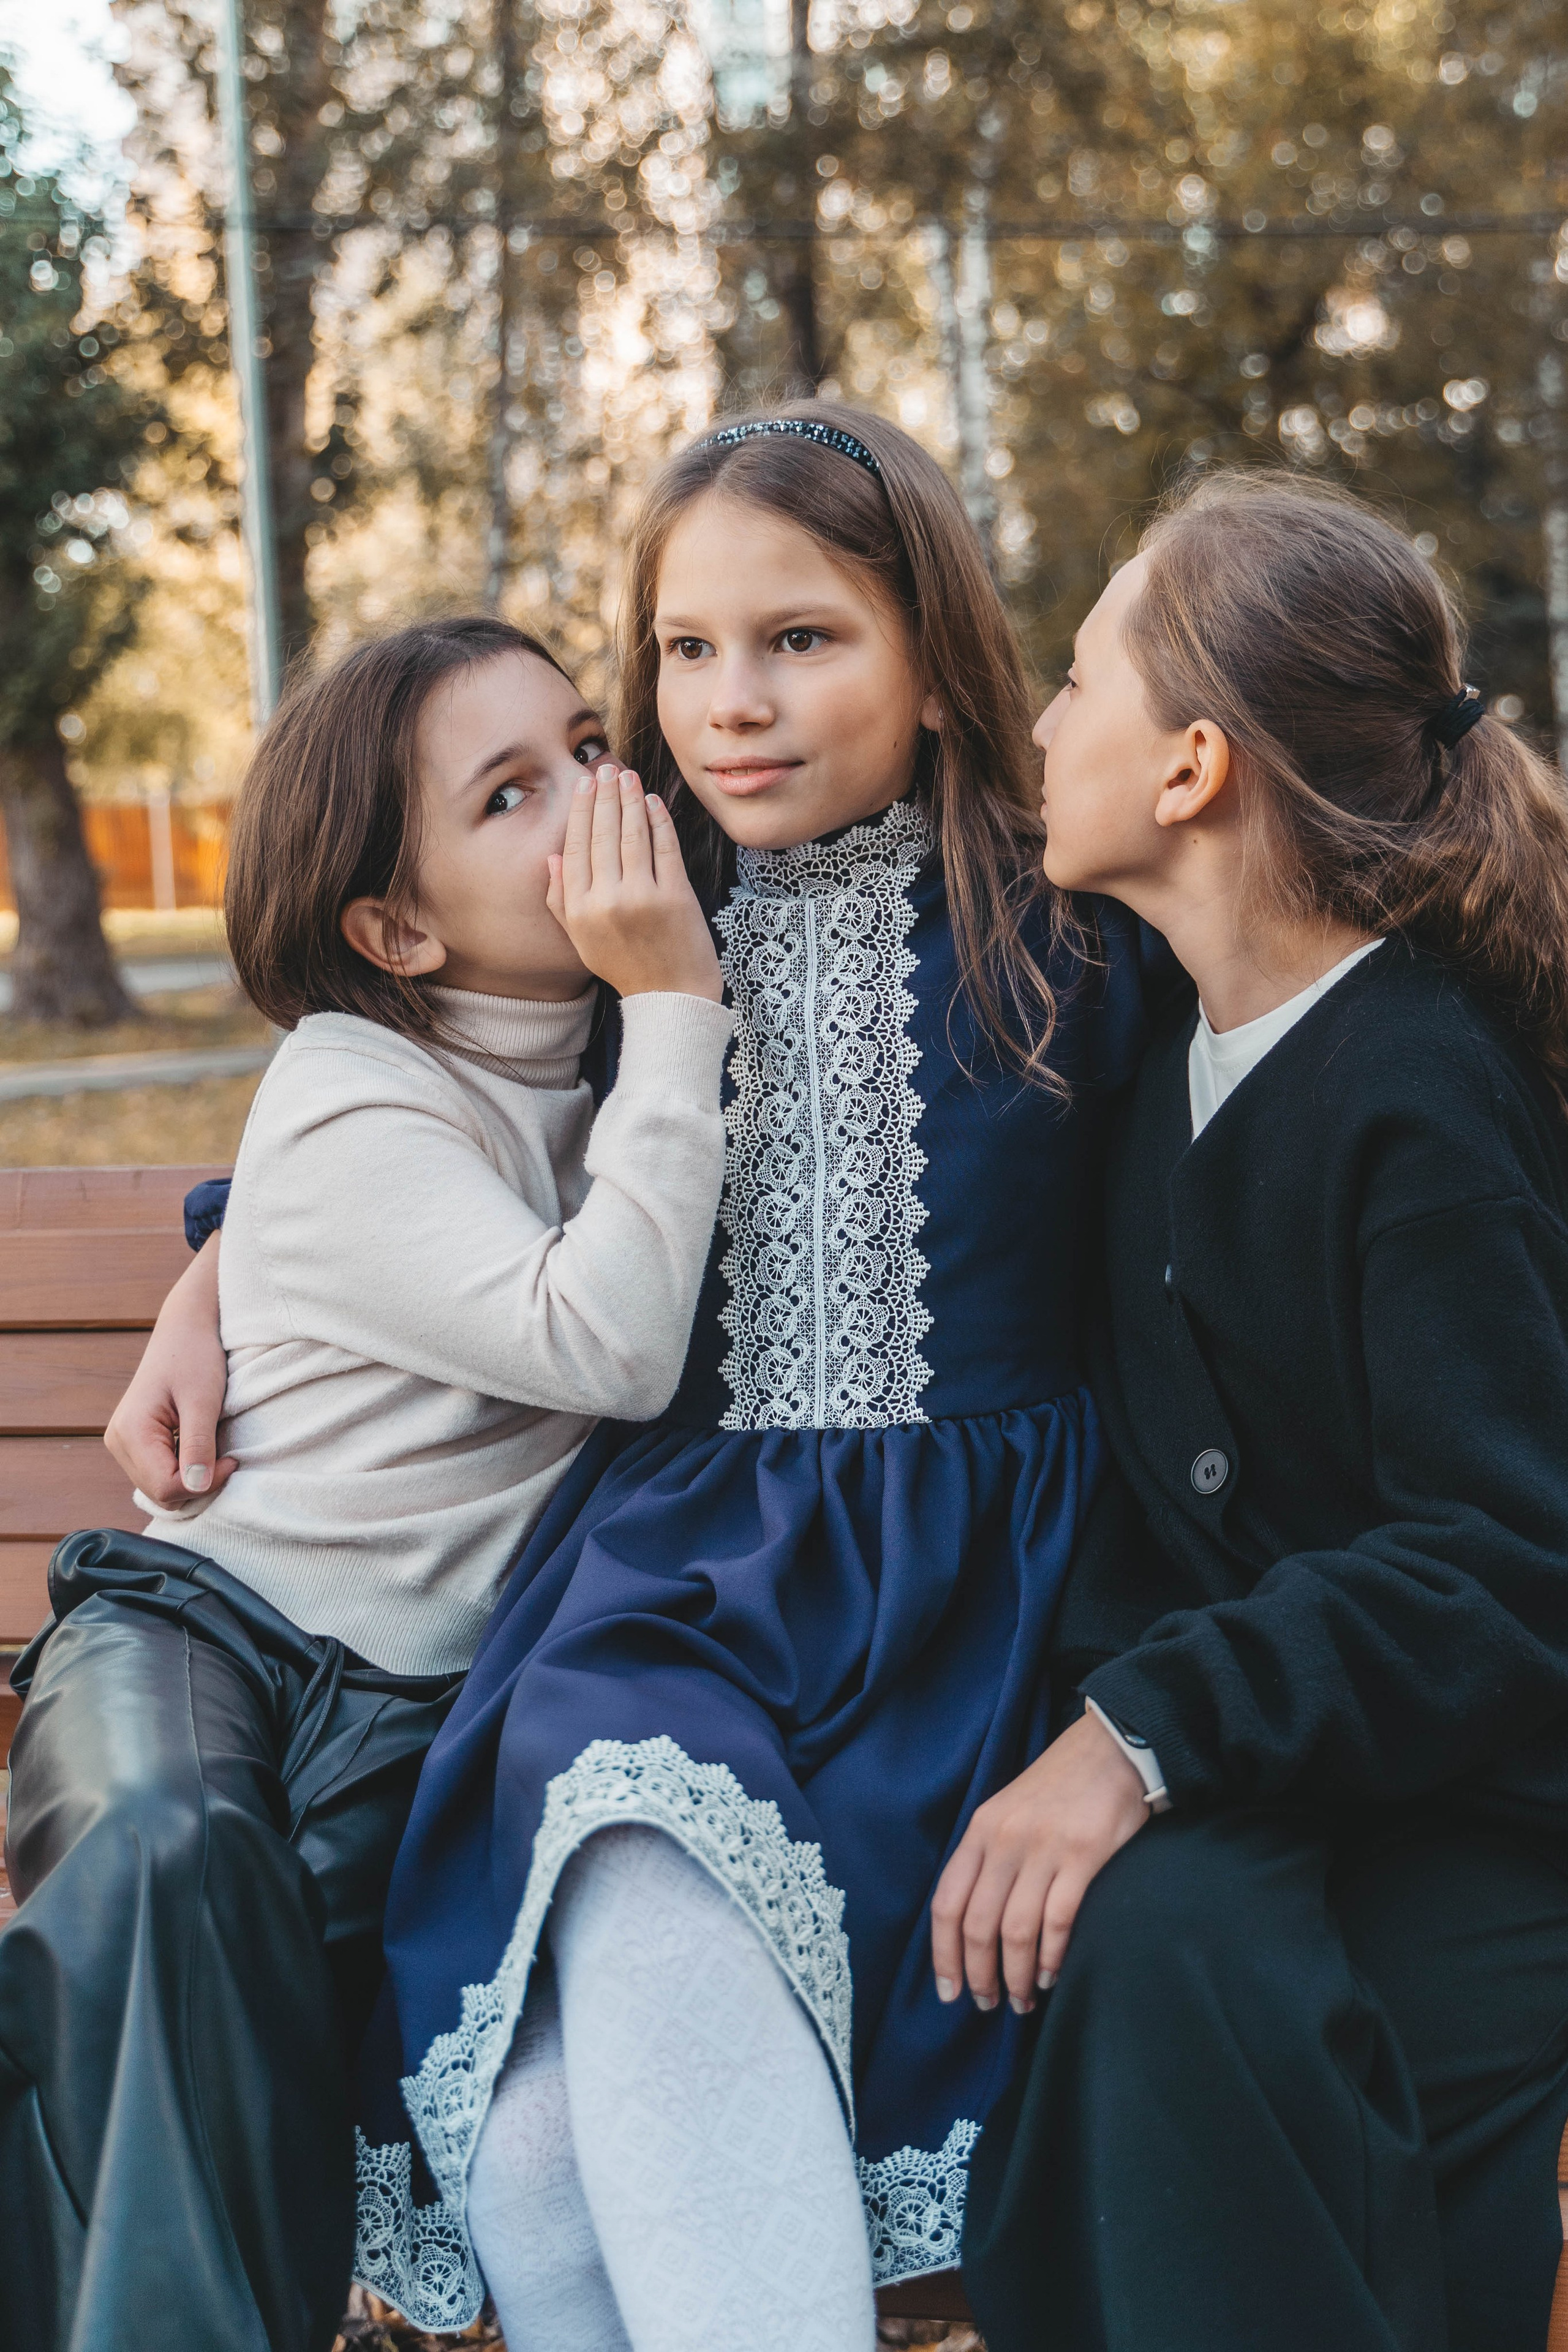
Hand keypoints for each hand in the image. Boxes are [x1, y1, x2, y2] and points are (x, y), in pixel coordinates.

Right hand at [104, 1232, 234, 1506]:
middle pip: (160, 1493)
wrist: (186, 1327)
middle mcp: (118, 1442)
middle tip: (227, 1456)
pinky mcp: (135, 1442)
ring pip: (160, 1488)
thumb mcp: (203, 1400)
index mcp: (130, 1432)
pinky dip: (184, 1469)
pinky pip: (159, 1473)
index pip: (165, 1487)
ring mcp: (124, 1443)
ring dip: (192, 1478)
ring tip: (214, 1448)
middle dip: (197, 1484)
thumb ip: (198, 1444)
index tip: (232, 1459)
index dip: (204, 1483)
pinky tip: (201, 1446)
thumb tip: (198, 1487)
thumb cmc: (196, 1356)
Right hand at [546, 765, 722, 1003]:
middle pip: (602, 835)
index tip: (584, 787)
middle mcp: (606, 901)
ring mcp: (642, 897)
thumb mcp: (582, 940)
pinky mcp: (675, 896)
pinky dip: (658, 821)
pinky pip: (664, 847)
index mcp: (580, 910)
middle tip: (606, 769)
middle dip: (604, 796)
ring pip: (631, 835)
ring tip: (627, 777)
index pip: (576, 848)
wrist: (671, 998)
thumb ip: (561, 900)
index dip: (580, 813)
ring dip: (629, 800)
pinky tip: (652, 802)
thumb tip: (551, 857)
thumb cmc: (626, 968)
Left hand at [930, 1710, 1149, 2013]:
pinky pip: (1058, 1920)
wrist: (1109, 1749)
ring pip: (1016, 1930)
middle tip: (989, 2004)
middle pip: (978, 1924)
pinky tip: (1051, 1975)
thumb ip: (987, 1860)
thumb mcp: (1006, 1813)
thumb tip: (972, 1927)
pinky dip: (1051, 1956)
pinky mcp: (1084, 1855)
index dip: (944, 1955)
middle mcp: (1005, 1840)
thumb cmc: (1056, 1789)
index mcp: (980, 1830)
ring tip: (1022, 2000)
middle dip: (980, 1975)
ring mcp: (1044, 1847)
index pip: (947, 1903)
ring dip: (1016, 1976)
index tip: (949, 1991)